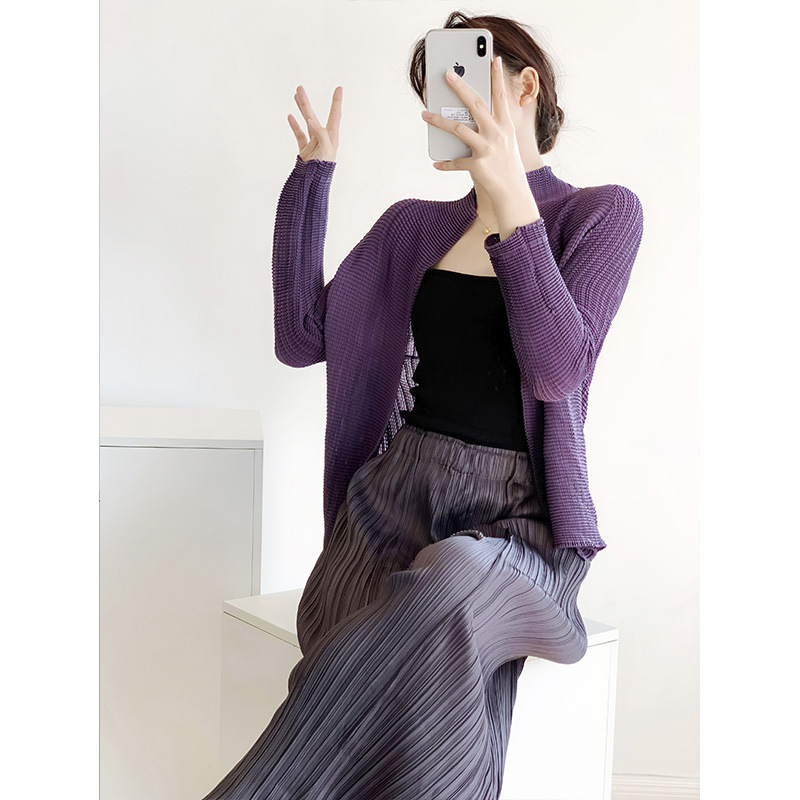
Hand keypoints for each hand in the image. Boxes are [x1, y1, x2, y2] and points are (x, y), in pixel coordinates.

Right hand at [288, 85, 341, 162]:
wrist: (313, 185)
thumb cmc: (323, 168)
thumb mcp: (326, 149)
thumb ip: (320, 133)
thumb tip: (311, 120)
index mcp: (331, 137)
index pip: (335, 115)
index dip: (336, 102)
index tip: (339, 88)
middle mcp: (322, 138)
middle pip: (314, 116)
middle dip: (306, 102)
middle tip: (299, 88)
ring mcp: (313, 144)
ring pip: (305, 123)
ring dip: (301, 110)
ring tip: (295, 96)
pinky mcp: (305, 151)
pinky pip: (299, 136)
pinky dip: (295, 126)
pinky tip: (291, 116)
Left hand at [420, 56, 529, 203]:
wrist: (513, 193)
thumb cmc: (507, 165)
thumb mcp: (505, 143)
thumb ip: (491, 127)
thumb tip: (466, 116)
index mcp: (506, 126)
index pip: (500, 98)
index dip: (497, 78)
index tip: (493, 59)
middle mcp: (497, 134)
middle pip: (475, 105)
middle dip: (460, 88)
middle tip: (447, 75)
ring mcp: (487, 149)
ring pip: (458, 129)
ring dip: (439, 121)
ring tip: (424, 114)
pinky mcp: (478, 165)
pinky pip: (456, 162)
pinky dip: (445, 163)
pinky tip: (436, 163)